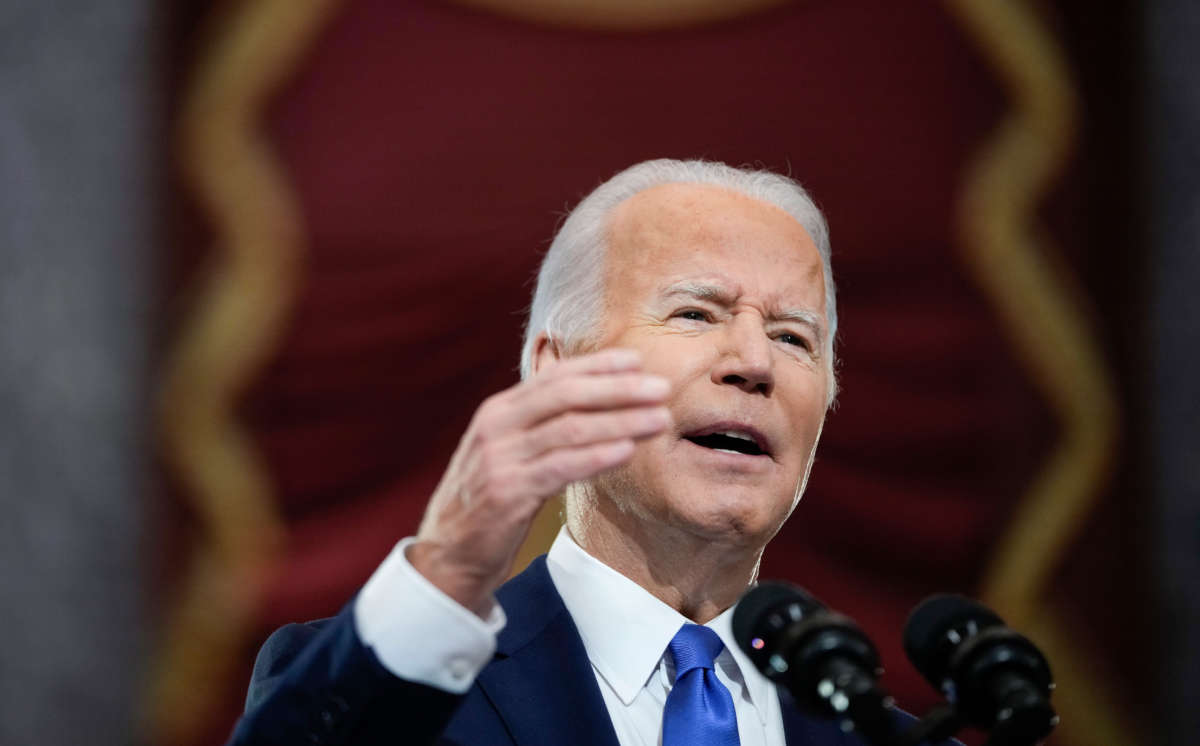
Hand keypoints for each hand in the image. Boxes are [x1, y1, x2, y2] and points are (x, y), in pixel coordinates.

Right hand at [409, 348, 669, 614]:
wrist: (447, 555)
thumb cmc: (488, 503)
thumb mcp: (508, 453)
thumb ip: (541, 428)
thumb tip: (597, 406)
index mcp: (499, 411)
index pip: (554, 377)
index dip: (598, 366)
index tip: (637, 360)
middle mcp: (496, 427)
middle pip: (566, 395)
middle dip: (618, 389)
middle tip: (661, 388)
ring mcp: (499, 459)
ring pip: (570, 429)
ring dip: (621, 422)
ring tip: (659, 419)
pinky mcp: (506, 493)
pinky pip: (561, 468)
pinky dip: (597, 456)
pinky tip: (627, 451)